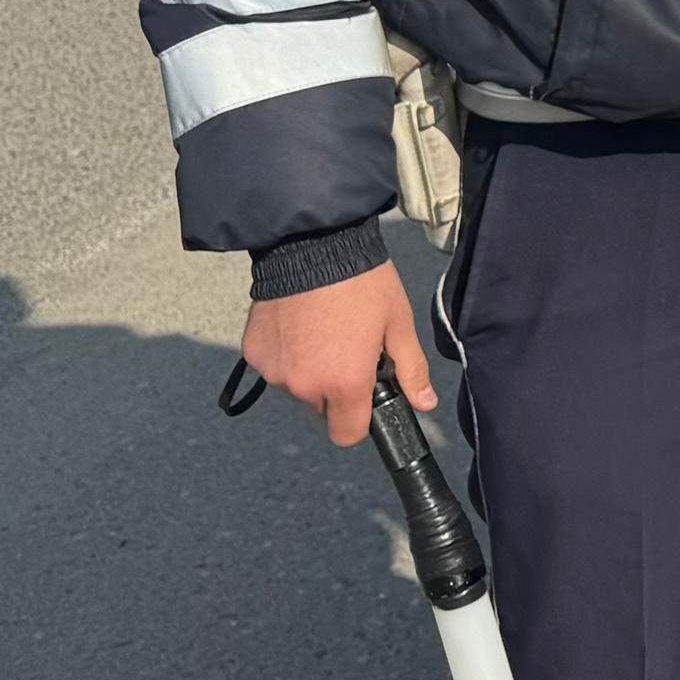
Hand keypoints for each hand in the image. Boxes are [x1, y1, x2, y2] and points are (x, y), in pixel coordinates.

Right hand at [238, 262, 430, 447]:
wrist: (313, 245)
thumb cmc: (362, 282)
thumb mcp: (398, 323)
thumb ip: (411, 369)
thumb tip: (425, 403)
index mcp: (345, 384)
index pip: (347, 435)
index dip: (360, 420)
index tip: (366, 396)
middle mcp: (304, 385)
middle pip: (323, 408)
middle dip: (336, 389)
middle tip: (348, 349)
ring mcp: (274, 371)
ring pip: (297, 387)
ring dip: (309, 371)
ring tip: (323, 330)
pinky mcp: (253, 353)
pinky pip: (275, 367)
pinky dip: (287, 354)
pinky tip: (299, 324)